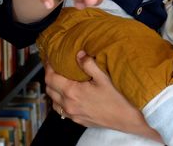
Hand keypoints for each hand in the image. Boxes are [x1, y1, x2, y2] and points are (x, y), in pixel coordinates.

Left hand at [45, 51, 161, 140]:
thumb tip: (79, 54)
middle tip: (56, 68)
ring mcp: (71, 114)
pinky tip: (69, 95)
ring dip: (54, 90)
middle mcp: (68, 104)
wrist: (124, 118)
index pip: (51, 78)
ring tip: (61, 80)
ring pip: (53, 100)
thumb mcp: (103, 78)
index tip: (51, 60)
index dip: (48, 67)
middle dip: (50, 77)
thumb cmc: (116, 98)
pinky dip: (60, 100)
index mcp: (73, 92)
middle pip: (49, 89)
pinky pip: (60, 110)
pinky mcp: (76, 120)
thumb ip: (89, 64)